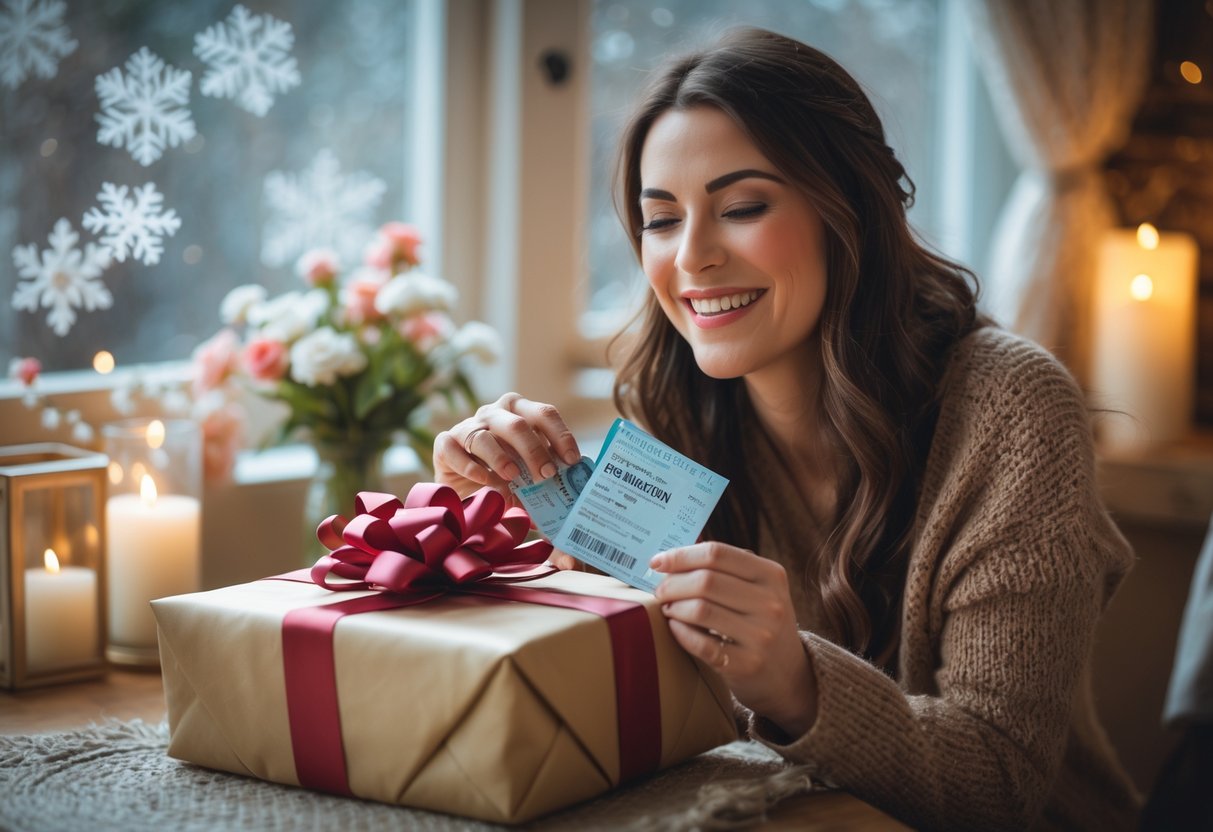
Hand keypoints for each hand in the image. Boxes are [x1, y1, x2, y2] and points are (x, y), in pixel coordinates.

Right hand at [433, 392, 582, 496]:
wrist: (462, 490)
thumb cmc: (502, 477)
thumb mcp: (528, 474)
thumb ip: (545, 476)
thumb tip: (573, 492)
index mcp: (519, 413)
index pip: (544, 414)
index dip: (561, 435)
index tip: (572, 461)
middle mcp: (493, 413)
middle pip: (517, 424)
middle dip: (535, 451)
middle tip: (546, 475)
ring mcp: (467, 426)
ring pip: (485, 436)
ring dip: (502, 459)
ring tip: (513, 477)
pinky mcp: (445, 443)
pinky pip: (455, 450)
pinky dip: (471, 467)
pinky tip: (484, 481)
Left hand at [650, 542, 817, 736]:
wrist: (787, 673)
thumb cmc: (761, 622)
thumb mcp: (758, 589)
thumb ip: (725, 567)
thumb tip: (675, 553)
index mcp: (771, 575)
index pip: (717, 553)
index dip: (681, 556)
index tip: (657, 562)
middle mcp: (771, 603)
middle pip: (706, 581)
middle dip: (672, 584)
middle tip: (660, 590)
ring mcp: (761, 635)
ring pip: (700, 610)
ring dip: (674, 608)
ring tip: (668, 608)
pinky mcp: (747, 664)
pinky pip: (701, 644)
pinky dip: (680, 633)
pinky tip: (675, 628)